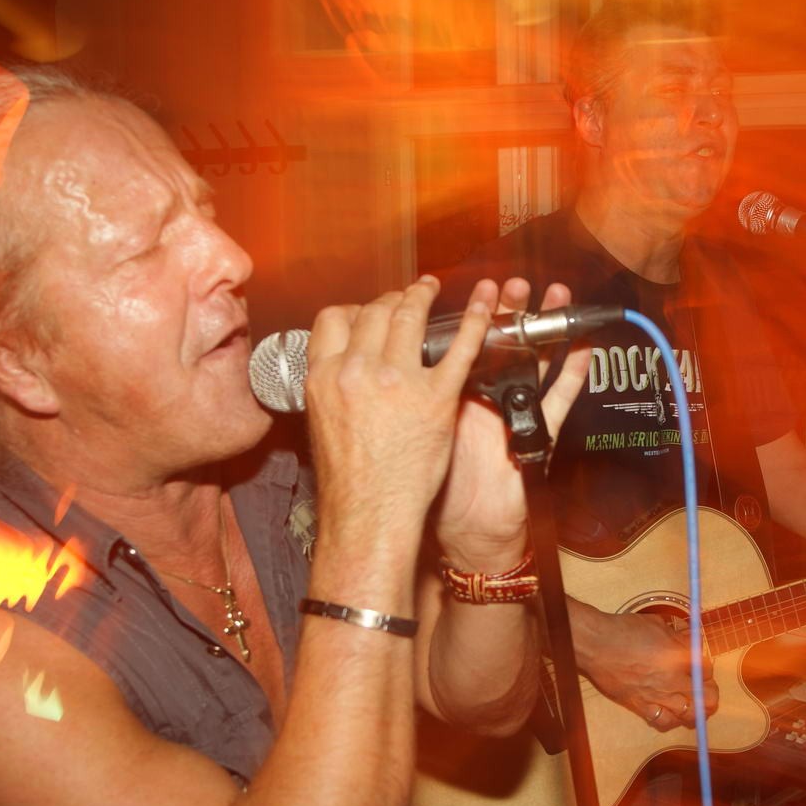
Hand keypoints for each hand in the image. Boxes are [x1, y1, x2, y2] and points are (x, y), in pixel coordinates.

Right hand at [304, 276, 490, 539]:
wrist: (369, 515)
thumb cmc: (349, 483)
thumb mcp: (322, 423)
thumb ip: (333, 388)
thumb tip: (342, 368)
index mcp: (325, 377)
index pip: (334, 320)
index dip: (355, 309)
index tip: (368, 310)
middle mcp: (358, 371)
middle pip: (375, 312)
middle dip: (392, 298)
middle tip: (406, 296)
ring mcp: (399, 382)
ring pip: (412, 318)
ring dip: (424, 296)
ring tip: (432, 290)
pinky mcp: (437, 399)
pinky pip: (461, 349)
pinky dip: (476, 323)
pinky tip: (483, 310)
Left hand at [435, 278, 590, 569]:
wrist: (465, 531)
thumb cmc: (434, 488)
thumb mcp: (420, 433)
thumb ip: (415, 397)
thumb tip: (395, 356)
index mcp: (454, 395)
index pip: (464, 344)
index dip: (471, 315)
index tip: (477, 287)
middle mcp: (487, 399)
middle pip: (502, 344)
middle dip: (509, 310)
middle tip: (515, 283)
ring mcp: (515, 414)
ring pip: (536, 360)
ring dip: (546, 327)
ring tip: (553, 295)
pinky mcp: (539, 433)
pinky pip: (559, 399)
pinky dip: (575, 372)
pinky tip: (586, 345)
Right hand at [572, 605, 714, 731]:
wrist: (596, 645)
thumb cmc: (623, 631)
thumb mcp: (657, 625)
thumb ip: (678, 637)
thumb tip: (691, 641)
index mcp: (680, 655)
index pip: (707, 669)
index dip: (706, 669)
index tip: (701, 668)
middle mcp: (673, 679)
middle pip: (708, 697)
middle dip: (710, 694)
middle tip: (706, 691)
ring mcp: (658, 695)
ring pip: (690, 715)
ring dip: (695, 711)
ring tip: (692, 706)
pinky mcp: (642, 706)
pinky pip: (664, 722)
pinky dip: (671, 720)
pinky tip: (670, 713)